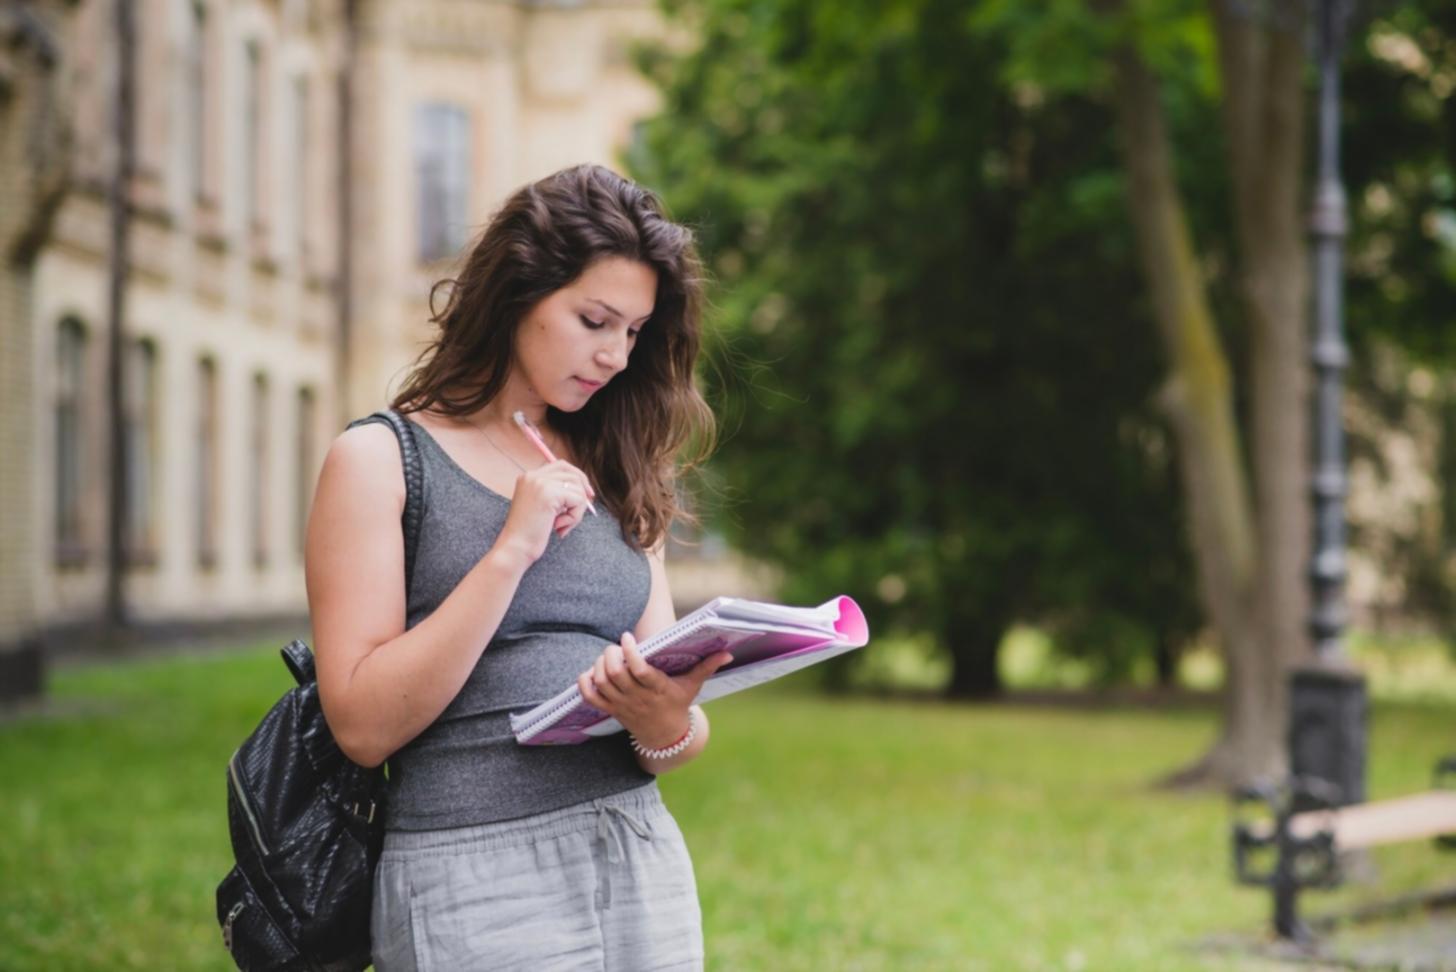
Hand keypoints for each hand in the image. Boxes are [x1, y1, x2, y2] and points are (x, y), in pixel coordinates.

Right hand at [494, 460, 592, 564]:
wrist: (515, 548)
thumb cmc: (529, 534)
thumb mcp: (541, 507)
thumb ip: (556, 494)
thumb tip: (585, 490)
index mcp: (528, 477)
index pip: (561, 466)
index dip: (577, 478)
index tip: (586, 494)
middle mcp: (533, 476)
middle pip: (571, 472)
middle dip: (583, 490)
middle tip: (585, 507)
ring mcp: (540, 483)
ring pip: (578, 488)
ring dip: (576, 510)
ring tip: (562, 525)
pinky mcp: (549, 494)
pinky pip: (578, 500)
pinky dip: (575, 517)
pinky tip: (559, 528)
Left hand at [577, 632, 733, 748]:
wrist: (665, 736)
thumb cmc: (678, 704)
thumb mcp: (693, 686)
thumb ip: (708, 666)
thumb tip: (728, 652)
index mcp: (658, 688)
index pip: (640, 670)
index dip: (630, 652)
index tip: (627, 637)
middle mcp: (638, 697)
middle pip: (615, 674)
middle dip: (611, 655)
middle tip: (616, 646)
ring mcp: (622, 705)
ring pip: (602, 683)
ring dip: (599, 665)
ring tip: (608, 655)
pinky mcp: (611, 711)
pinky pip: (590, 698)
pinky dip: (584, 683)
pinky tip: (590, 672)